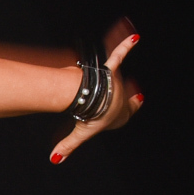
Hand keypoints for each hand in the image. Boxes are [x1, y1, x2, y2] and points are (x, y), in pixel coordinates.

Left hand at [51, 20, 144, 162]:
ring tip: (126, 34)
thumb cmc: (94, 120)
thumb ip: (67, 146)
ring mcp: (115, 83)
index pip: (127, 110)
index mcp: (118, 113)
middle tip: (129, 93)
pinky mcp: (111, 71)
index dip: (131, 107)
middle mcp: (119, 96)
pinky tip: (134, 36)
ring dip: (122, 52)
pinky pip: (119, 56)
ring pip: (118, 69)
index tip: (138, 100)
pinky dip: (125, 46)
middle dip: (124, 92)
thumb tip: (54, 160)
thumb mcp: (81, 134)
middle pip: (122, 92)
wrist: (97, 103)